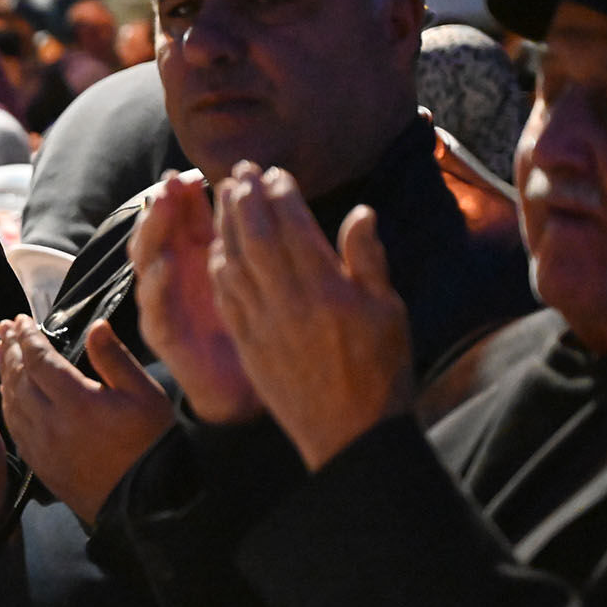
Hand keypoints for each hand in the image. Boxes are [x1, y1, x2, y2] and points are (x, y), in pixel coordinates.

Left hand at [0, 314, 170, 524]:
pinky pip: (15, 427)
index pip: (39, 360)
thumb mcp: (145, 395)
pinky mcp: (40, 464)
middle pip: (18, 378)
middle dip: (11, 350)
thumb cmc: (152, 444)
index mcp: (77, 402)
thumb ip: (115, 359)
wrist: (147, 502)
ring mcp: (41, 446)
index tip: (22, 320)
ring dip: (3, 374)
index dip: (27, 337)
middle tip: (5, 329)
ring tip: (0, 351)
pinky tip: (8, 392)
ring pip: (11, 403)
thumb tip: (96, 326)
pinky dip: (8, 403)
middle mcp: (51, 423)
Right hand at [130, 171, 259, 423]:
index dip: (181, 194)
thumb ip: (242, 230)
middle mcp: (173, 277)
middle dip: (162, 206)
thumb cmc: (253, 322)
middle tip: (171, 184)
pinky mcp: (164, 334)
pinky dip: (156, 283)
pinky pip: (154, 306)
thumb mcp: (251, 266)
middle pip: (157, 233)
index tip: (190, 173)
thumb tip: (248, 181)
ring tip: (163, 210)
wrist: (247, 386)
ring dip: (152, 233)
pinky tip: (166, 264)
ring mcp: (163, 305)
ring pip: (146, 263)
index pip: (179, 217)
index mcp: (192, 257)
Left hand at [208, 164, 412, 470]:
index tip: (273, 173)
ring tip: (222, 197)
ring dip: (225, 226)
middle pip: (255, 238)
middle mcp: (287, 302)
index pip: (293, 228)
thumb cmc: (381, 373)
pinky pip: (226, 297)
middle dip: (244, 199)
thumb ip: (368, 260)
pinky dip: (219, 266)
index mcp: (326, 290)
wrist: (350, 436)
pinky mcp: (248, 345)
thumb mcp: (390, 312)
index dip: (280, 196)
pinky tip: (217, 249)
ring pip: (233, 263)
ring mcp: (262, 325)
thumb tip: (360, 213)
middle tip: (238, 170)